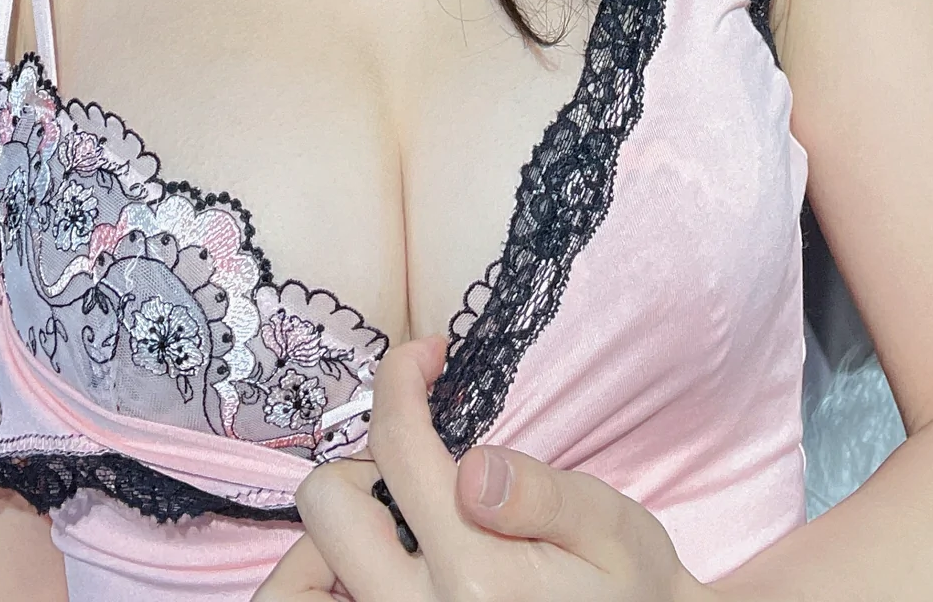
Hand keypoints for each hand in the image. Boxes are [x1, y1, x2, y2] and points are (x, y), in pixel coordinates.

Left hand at [258, 336, 706, 601]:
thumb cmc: (628, 585)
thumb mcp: (610, 528)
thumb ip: (542, 495)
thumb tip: (473, 466)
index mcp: (475, 573)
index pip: (398, 445)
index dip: (402, 378)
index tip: (429, 354)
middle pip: (328, 503)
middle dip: (366, 457)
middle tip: (419, 459)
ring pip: (304, 571)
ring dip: (337, 523)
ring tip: (392, 510)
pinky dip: (327, 576)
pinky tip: (374, 556)